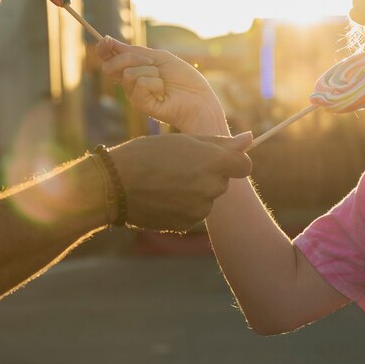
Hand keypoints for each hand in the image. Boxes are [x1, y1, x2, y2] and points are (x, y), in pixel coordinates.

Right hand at [98, 36, 226, 133]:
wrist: (199, 99)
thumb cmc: (183, 79)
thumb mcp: (159, 57)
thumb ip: (135, 51)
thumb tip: (109, 41)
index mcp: (133, 70)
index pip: (110, 58)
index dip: (104, 49)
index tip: (106, 40)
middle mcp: (129, 83)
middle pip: (112, 64)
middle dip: (132, 57)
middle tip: (153, 63)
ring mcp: (133, 94)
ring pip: (128, 73)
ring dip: (151, 72)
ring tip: (163, 82)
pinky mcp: (139, 104)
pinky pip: (139, 83)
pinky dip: (155, 83)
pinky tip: (163, 93)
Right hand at [110, 132, 252, 231]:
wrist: (115, 185)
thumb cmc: (147, 154)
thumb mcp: (184, 140)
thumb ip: (220, 143)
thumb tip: (250, 139)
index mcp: (214, 162)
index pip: (244, 165)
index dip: (232, 161)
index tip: (216, 159)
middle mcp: (211, 187)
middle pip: (223, 182)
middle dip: (207, 175)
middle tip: (179, 167)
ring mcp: (199, 209)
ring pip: (207, 199)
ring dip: (194, 192)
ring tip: (166, 182)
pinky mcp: (186, 224)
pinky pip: (192, 213)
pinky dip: (181, 206)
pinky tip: (161, 197)